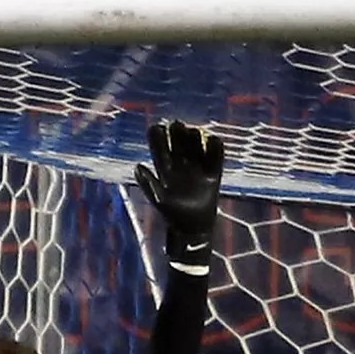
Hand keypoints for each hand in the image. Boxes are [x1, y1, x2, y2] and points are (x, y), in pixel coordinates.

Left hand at [133, 119, 224, 268]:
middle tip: (177, 125)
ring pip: (195, 145)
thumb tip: (138, 166)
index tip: (158, 128)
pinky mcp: (213, 173)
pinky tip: (214, 141)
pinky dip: (216, 148)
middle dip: (177, 132)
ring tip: (193, 133)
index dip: (157, 136)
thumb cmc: (173, 214)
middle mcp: (180, 164)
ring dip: (194, 137)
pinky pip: (216, 157)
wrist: (193, 228)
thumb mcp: (159, 199)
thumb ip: (148, 184)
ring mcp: (197, 167)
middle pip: (178, 141)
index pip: (160, 147)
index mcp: (165, 168)